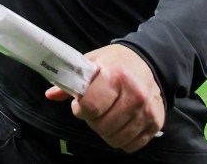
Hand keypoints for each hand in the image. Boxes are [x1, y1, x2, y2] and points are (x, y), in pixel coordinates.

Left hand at [45, 44, 164, 153]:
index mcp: (115, 75)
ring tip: (108, 116)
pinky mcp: (156, 122)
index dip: (80, 109)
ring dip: (107, 132)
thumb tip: (50, 94)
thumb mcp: (92, 63)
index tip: (81, 104)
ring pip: (116, 139)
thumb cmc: (116, 63)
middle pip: (103, 126)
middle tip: (96, 110)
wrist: (147, 61)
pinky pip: (132, 145)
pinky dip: (123, 139)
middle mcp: (135, 93)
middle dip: (93, 121)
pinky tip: (121, 123)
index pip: (91, 106)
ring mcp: (147, 109)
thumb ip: (72, 80)